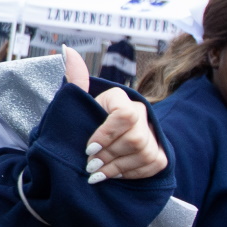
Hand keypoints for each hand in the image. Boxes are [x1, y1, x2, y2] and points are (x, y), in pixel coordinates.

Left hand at [63, 46, 167, 181]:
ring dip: (115, 167)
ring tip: (96, 173)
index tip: (88, 148)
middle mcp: (141, 113)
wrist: (103, 141)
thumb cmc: (87, 120)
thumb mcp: (79, 102)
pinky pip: (149, 166)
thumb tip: (67, 51)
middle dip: (108, 156)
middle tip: (89, 165)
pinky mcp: (159, 154)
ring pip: (142, 154)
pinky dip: (127, 174)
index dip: (106, 134)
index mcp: (121, 99)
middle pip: (134, 139)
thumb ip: (75, 80)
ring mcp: (153, 134)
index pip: (123, 115)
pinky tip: (110, 175)